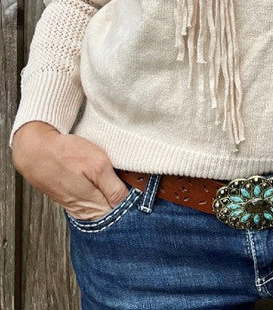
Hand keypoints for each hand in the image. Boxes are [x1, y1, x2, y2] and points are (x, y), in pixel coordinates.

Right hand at [11, 121, 129, 220]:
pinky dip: (101, 194)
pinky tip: (103, 183)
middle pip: (113, 214)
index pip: (122, 216)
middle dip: (125, 203)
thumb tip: (127, 202)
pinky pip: (93, 202)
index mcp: (94, 208)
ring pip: (103, 208)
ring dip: (112, 198)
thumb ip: (113, 187)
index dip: (134, 204)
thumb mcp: (97, 165)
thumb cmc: (65, 154)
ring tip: (117, 181)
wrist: (36, 150)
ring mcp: (77, 208)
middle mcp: (85, 213)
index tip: (142, 192)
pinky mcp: (72, 201)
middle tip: (132, 185)